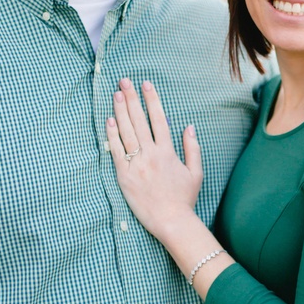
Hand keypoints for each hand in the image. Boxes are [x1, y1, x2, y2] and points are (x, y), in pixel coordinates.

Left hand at [106, 79, 202, 242]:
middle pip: (139, 120)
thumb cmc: (184, 198)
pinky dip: (112, 135)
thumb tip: (189, 126)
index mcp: (168, 152)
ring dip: (120, 111)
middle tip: (124, 82)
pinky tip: (109, 120)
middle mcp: (151, 154)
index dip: (151, 99)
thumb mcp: (195, 172)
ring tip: (116, 94)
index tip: (146, 84)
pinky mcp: (124, 176)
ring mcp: (136, 164)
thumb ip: (192, 147)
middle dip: (131, 98)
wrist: (171, 221)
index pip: (158, 119)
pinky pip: (116, 151)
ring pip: (126, 132)